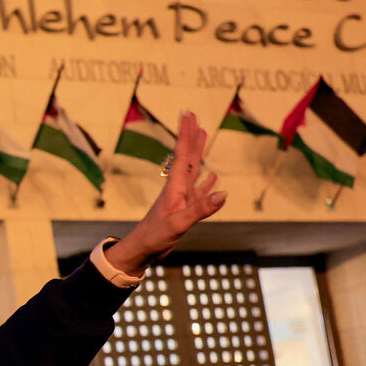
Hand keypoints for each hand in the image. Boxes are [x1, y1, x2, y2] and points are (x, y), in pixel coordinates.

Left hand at [104, 111, 226, 275]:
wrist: (141, 250)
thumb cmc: (154, 237)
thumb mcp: (177, 224)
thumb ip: (200, 209)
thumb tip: (224, 193)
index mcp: (175, 188)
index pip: (182, 155)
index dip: (186, 134)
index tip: (188, 114)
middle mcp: (177, 189)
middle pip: (187, 156)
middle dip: (191, 136)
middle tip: (194, 116)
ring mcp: (181, 198)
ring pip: (193, 170)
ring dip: (198, 152)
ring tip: (204, 135)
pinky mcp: (183, 209)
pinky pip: (199, 192)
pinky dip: (207, 183)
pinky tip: (214, 177)